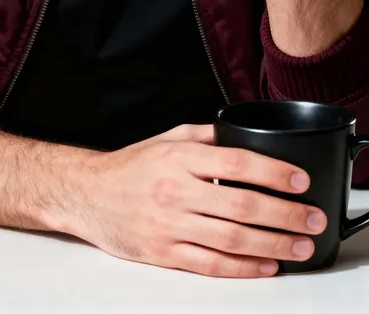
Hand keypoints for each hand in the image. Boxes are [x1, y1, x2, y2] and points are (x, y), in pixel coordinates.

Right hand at [78, 124, 326, 278]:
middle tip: (311, 219)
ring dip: (272, 245)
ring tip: (299, 246)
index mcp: (178, 158)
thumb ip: (205, 135)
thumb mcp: (167, 138)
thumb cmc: (130, 166)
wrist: (88, 194)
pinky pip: (211, 264)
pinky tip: (265, 265)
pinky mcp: (163, 254)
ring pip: (231, 239)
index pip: (236, 162)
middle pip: (241, 205)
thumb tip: (243, 133)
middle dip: (284, 214)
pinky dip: (243, 267)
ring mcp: (169, 225)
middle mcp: (175, 191)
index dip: (272, 171)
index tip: (299, 180)